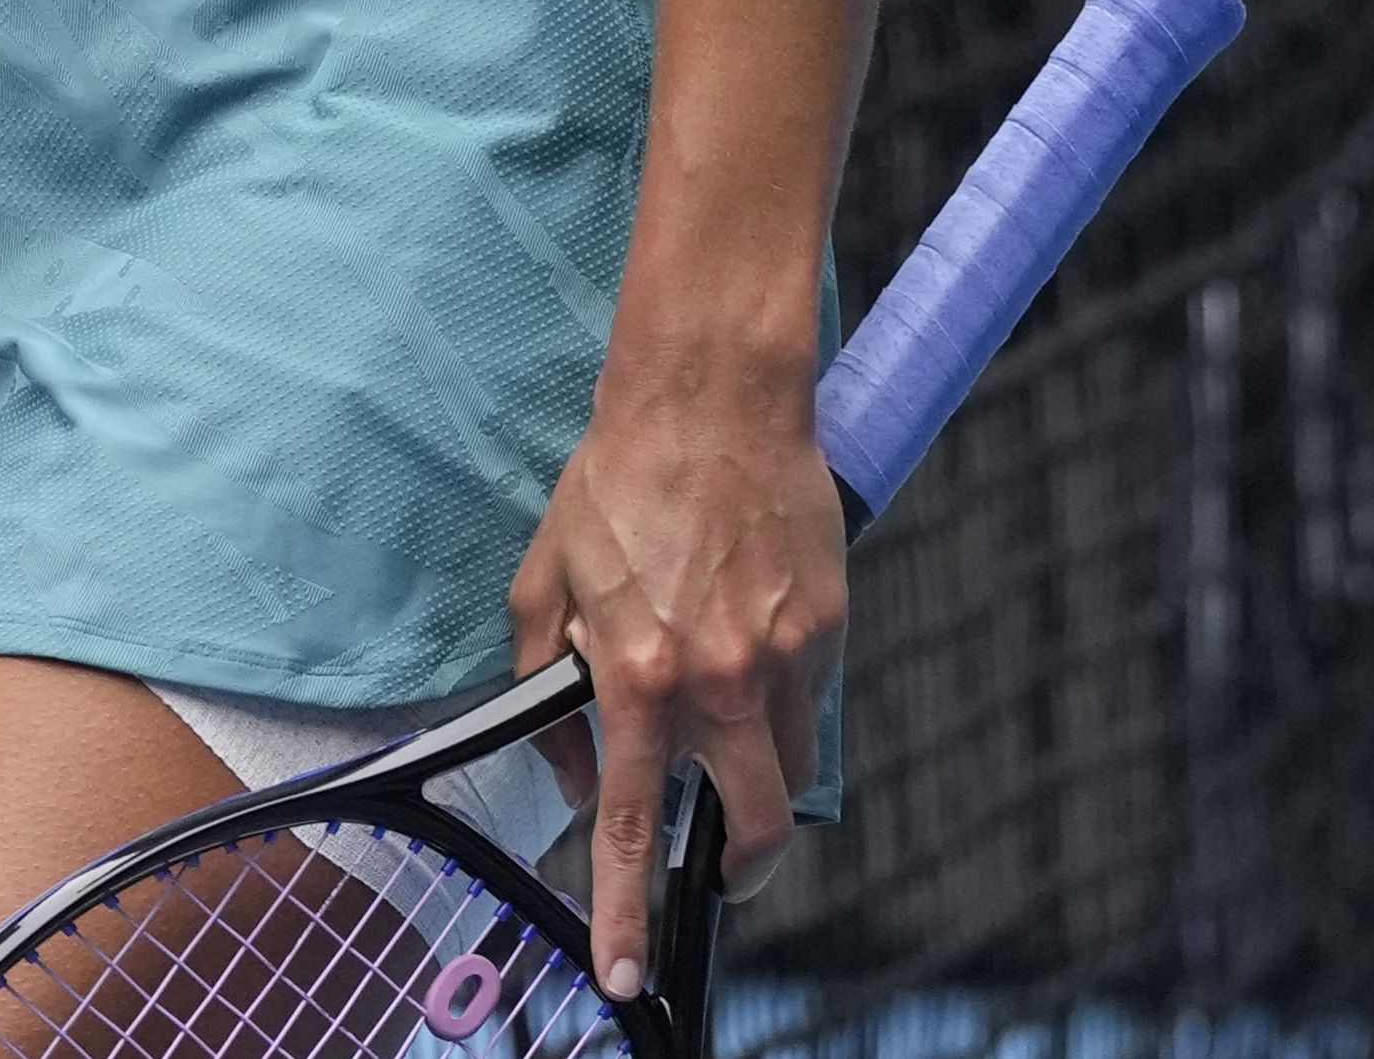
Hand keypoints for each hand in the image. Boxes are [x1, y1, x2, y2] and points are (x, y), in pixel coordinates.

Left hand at [509, 345, 841, 997]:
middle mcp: (720, 683)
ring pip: (791, 766)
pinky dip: (779, 694)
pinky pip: (810, 698)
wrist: (710, 402)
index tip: (626, 970)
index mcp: (637, 678)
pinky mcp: (830, 628)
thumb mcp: (544, 581)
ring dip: (758, 770)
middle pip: (756, 829)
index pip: (627, 824)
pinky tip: (748, 637)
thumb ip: (543, 683)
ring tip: (723, 715)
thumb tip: (563, 764)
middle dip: (740, 869)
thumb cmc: (618, 484)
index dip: (625, 910)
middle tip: (720, 870)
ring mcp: (787, 660)